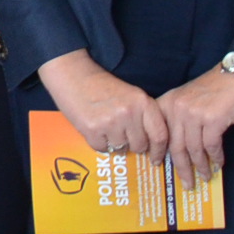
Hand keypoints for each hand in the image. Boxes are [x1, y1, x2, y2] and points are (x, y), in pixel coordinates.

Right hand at [39, 50, 167, 157]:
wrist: (73, 74)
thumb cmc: (102, 85)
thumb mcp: (131, 95)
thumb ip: (144, 116)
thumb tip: (152, 145)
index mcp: (143, 102)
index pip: (160, 135)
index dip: (159, 151)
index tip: (156, 159)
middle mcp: (129, 113)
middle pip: (140, 146)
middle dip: (133, 144)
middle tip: (123, 134)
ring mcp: (110, 122)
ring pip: (121, 148)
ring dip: (115, 142)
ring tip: (107, 126)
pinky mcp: (92, 130)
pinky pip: (103, 149)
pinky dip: (100, 142)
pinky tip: (96, 128)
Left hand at [155, 58, 233, 188]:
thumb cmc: (214, 89)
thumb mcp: (187, 98)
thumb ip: (177, 117)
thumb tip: (174, 146)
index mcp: (167, 103)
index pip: (158, 133)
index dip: (159, 152)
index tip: (158, 165)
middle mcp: (177, 108)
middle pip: (175, 146)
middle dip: (181, 168)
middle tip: (186, 183)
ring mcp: (194, 114)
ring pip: (193, 149)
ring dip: (200, 166)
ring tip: (204, 177)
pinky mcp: (213, 119)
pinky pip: (211, 146)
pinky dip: (215, 157)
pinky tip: (218, 164)